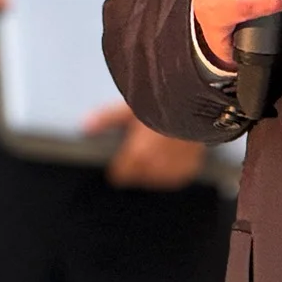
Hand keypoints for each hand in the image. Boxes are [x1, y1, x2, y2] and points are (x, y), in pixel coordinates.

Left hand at [81, 102, 207, 190]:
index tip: (123, 156)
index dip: (120, 165)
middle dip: (137, 164)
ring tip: (157, 145)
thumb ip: (106, 119)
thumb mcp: (131, 107)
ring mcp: (173, 172)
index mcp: (138, 156)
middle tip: (143, 142)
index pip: (121, 174)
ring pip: (154, 178)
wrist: (197, 104)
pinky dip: (170, 169)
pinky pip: (172, 177)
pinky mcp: (188, 172)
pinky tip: (171, 153)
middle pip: (137, 175)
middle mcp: (155, 168)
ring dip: (153, 168)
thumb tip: (85, 126)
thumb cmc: (162, 103)